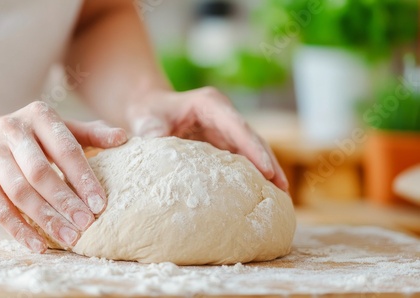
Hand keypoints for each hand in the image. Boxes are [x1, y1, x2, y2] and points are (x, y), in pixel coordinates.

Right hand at [0, 102, 126, 251]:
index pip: (66, 149)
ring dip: (46, 219)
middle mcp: (13, 132)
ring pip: (21, 193)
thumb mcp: (58, 127)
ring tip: (69, 238)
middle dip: (66, 201)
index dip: (83, 178)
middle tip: (87, 224)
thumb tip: (123, 137)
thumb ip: (90, 133)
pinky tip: (39, 245)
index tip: (100, 204)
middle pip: (41, 173)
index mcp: (40, 116)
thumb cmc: (30, 136)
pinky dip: (20, 230)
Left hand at [127, 87, 288, 190]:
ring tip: (279, 198)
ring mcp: (226, 129)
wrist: (149, 108)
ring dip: (265, 171)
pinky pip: (241, 158)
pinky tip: (258, 194)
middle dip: (268, 163)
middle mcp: (224, 116)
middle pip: (252, 139)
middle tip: (283, 190)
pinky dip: (251, 174)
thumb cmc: (150, 111)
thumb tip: (156, 152)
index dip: (254, 149)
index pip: (238, 127)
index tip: (268, 171)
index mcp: (211, 105)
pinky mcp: (223, 142)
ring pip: (251, 150)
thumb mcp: (148, 120)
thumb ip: (154, 134)